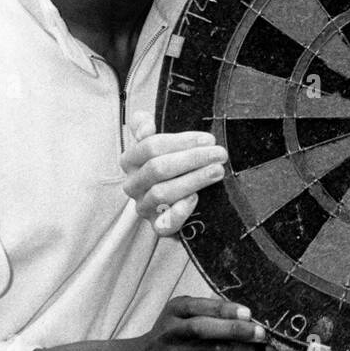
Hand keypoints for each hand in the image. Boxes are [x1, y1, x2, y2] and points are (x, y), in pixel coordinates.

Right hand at [121, 111, 226, 235]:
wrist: (177, 199)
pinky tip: (196, 198)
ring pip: (162, 193)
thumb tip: (145, 124)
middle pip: (158, 168)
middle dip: (192, 159)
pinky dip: (179, 212)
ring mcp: (144, 207)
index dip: (181, 141)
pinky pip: (164, 224)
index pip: (150, 146)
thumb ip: (144, 126)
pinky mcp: (157, 226)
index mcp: (130, 161)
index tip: (208, 139)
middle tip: (219, 154)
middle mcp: (133, 185)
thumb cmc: (170, 165)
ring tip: (217, 171)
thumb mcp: (158, 142)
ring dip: (193, 180)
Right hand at [122, 296, 277, 350]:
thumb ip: (206, 309)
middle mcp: (175, 332)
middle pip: (207, 331)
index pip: (200, 307)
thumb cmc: (169, 335)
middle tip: (264, 335)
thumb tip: (245, 311)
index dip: (225, 310)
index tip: (249, 313)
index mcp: (176, 310)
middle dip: (238, 332)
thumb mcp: (179, 314)